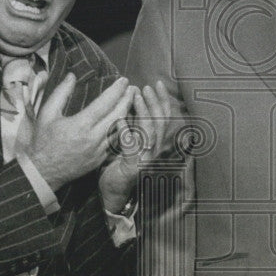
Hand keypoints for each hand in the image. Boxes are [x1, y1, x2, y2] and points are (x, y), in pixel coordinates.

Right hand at [21, 74, 135, 190]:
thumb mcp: (47, 113)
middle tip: (133, 88)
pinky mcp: (100, 159)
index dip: (116, 90)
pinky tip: (123, 121)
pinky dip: (121, 130)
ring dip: (127, 114)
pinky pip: (115, 142)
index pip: (105, 103)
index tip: (124, 80)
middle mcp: (93, 138)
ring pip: (119, 129)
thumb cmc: (43, 141)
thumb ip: (61, 93)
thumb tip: (72, 76)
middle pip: (118, 115)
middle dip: (127, 100)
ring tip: (131, 102)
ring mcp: (98, 150)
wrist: (43, 171)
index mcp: (81, 125)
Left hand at [98, 80, 171, 212]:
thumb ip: (132, 123)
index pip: (163, 117)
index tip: (157, 83)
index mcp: (153, 142)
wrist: (112, 192)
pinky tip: (121, 122)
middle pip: (160, 122)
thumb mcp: (127, 139)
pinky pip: (132, 149)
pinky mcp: (133, 168)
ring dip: (143, 112)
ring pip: (150, 133)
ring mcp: (145, 159)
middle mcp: (153, 150)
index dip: (162, 100)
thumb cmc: (117, 163)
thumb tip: (130, 98)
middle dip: (153, 102)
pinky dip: (128, 134)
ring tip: (135, 97)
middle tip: (144, 88)